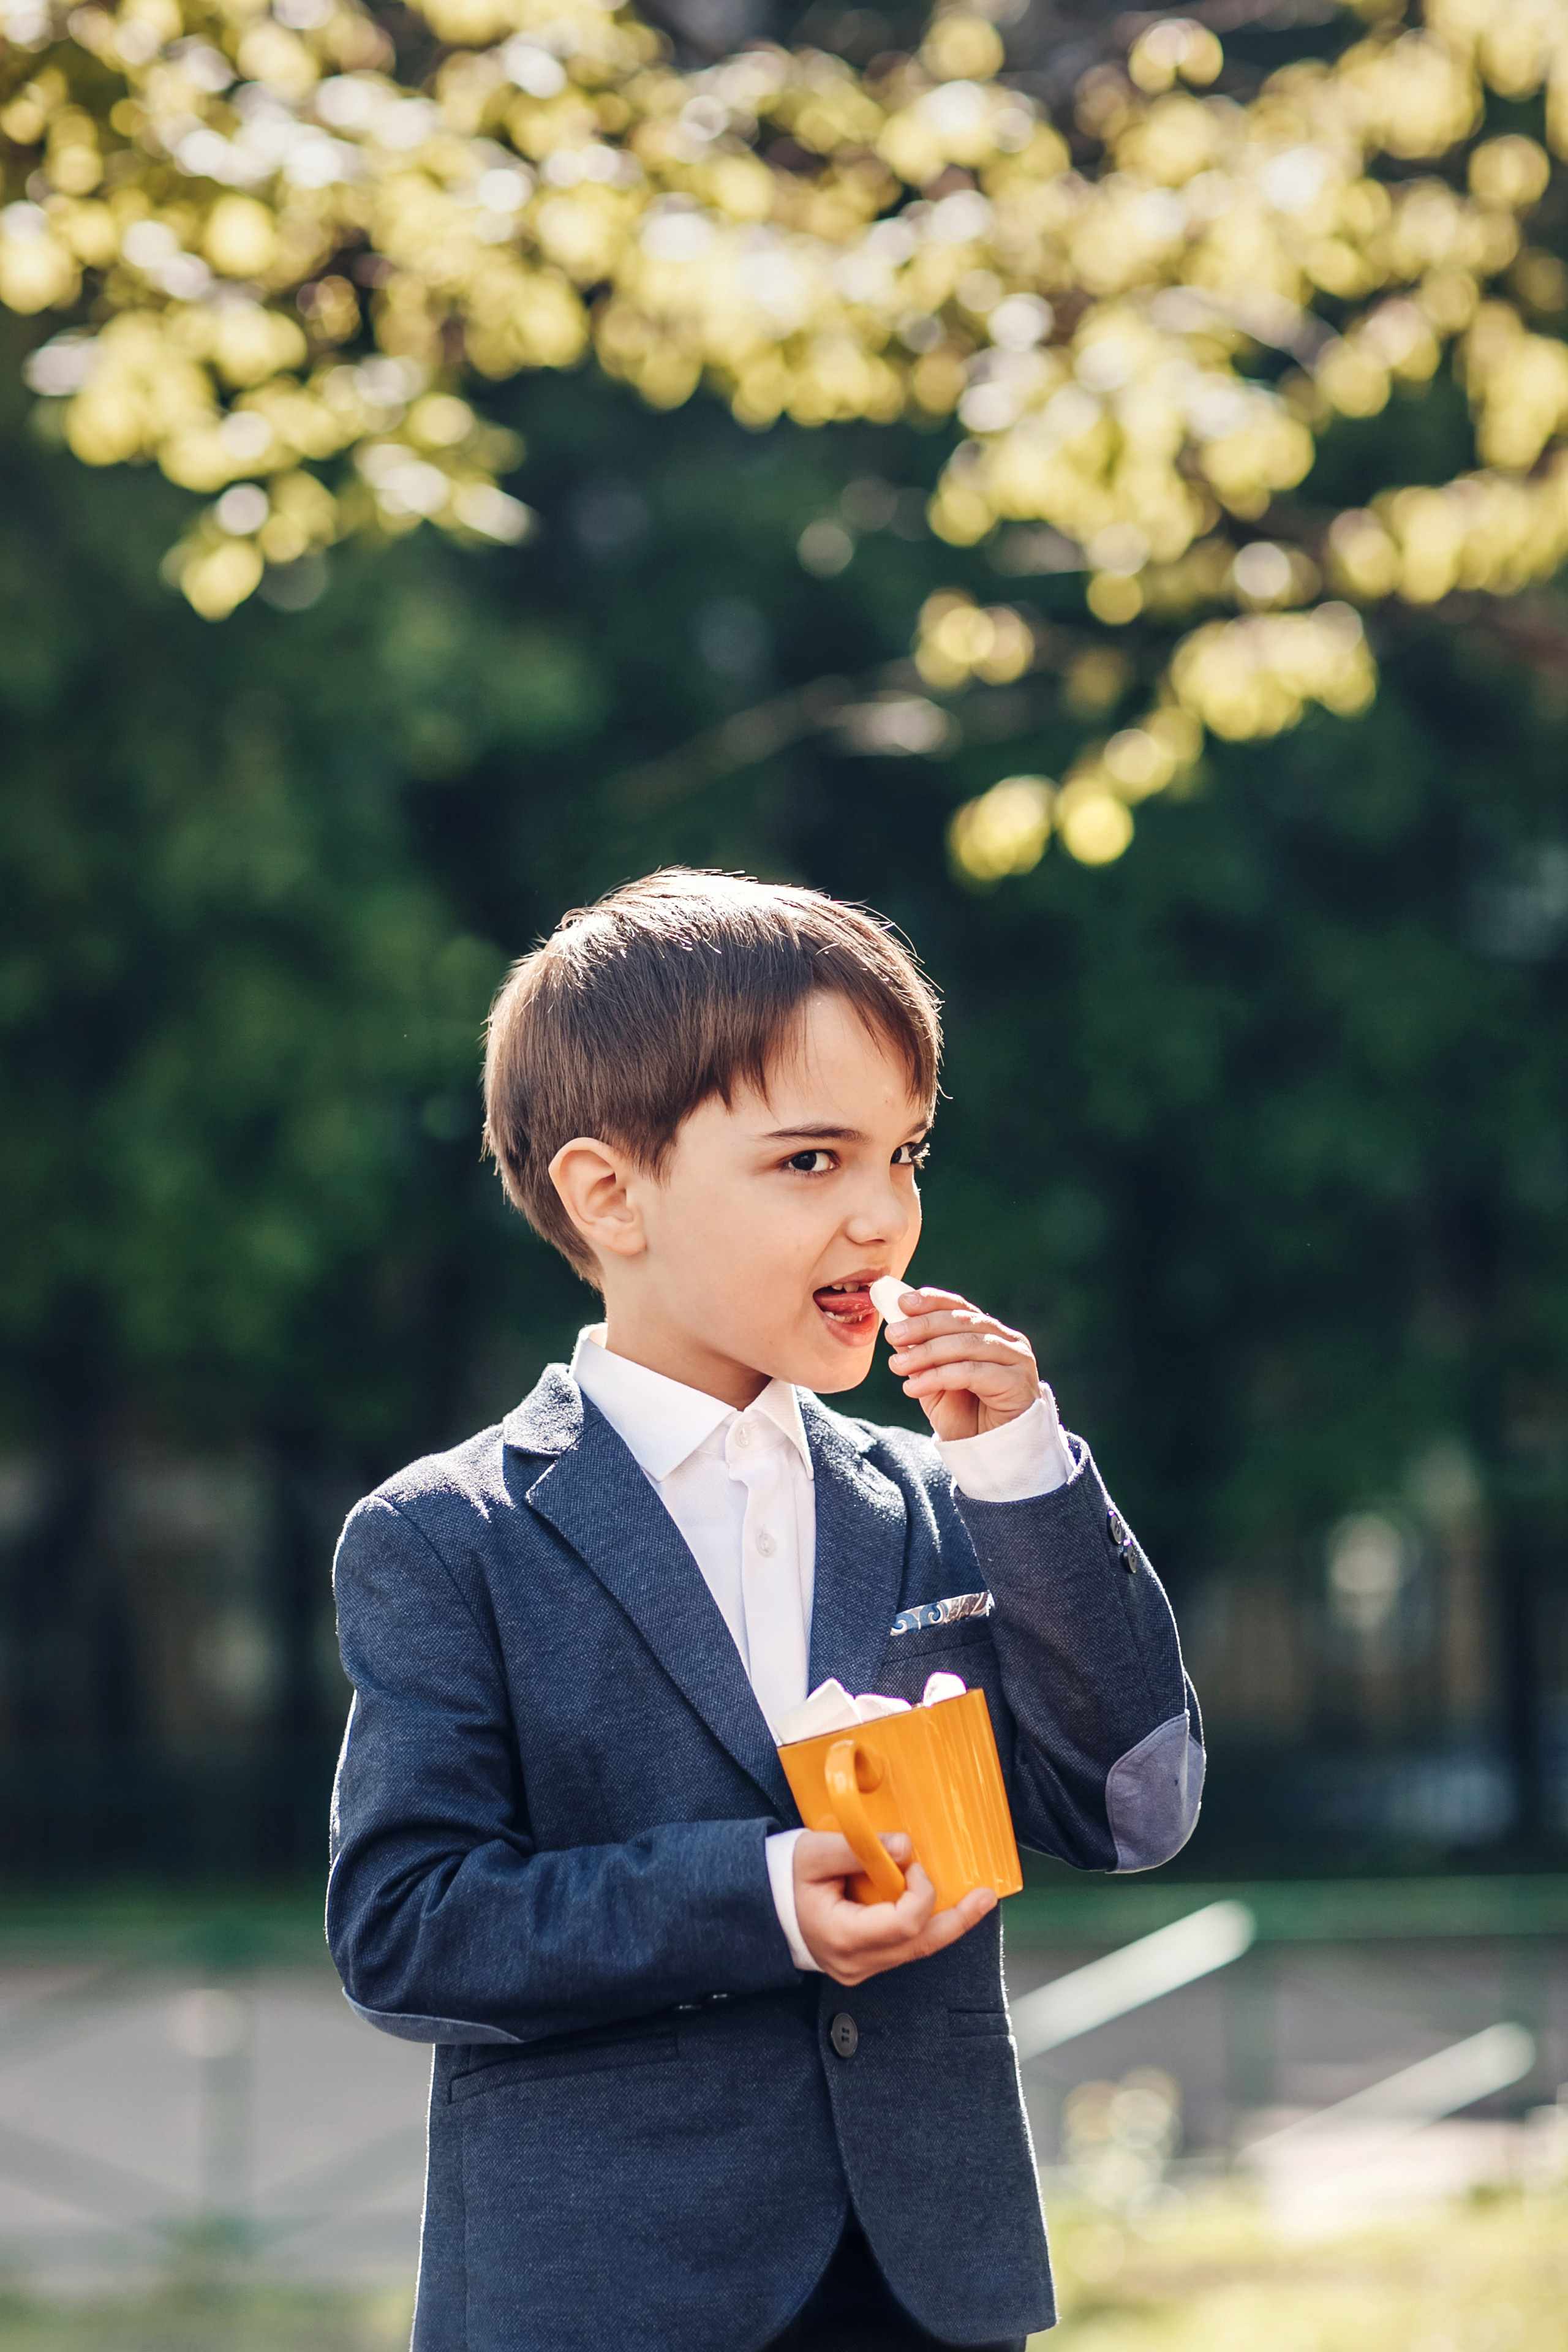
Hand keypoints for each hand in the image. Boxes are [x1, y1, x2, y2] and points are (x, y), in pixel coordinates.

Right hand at [793, 1829, 995, 1984]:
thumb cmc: (784, 1879)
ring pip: (916, 1949)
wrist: (762, 1909)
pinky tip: (939, 1905)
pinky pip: (904, 1946)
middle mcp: (857, 1963)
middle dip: (958, 1919)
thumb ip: (859, 1847)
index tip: (910, 1863)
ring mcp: (861, 1968)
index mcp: (843, 1938)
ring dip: (945, 1922)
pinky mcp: (865, 1963)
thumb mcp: (814, 1853)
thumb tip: (905, 1847)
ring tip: (976, 1900)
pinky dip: (923, 1924)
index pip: (904, 1924)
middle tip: (986, 1898)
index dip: (920, 1891)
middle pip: (921, 1945)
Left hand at [882, 1286, 1040, 1441]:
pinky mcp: (1017, 1382)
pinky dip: (939, 1376)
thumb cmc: (965, 1416)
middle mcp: (1007, 1341)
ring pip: (966, 1344)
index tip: (901, 1302)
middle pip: (962, 1322)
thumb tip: (897, 1331)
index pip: (959, 1307)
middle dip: (923, 1326)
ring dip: (927, 1353)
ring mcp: (1016, 1359)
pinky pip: (972, 1372)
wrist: (989, 1454)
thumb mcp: (933, 1382)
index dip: (931, 1301)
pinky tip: (914, 1386)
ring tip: (897, 1366)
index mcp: (988, 1333)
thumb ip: (920, 1356)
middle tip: (892, 1334)